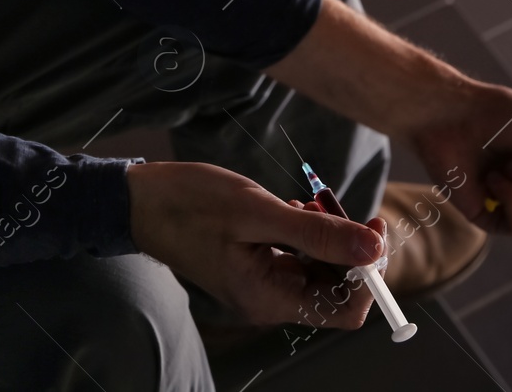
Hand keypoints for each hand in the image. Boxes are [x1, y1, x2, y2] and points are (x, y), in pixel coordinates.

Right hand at [125, 161, 386, 330]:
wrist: (137, 201)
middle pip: (334, 290)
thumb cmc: (189, 204)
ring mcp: (258, 284)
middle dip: (346, 249)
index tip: (371, 228)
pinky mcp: (251, 265)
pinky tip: (290, 208)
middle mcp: (267, 300)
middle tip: (337, 205)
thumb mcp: (257, 212)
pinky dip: (302, 233)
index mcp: (268, 298)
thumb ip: (317, 233)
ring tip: (306, 203)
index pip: (345, 310)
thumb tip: (373, 250)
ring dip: (323, 237)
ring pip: (316, 271)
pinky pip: (294, 259)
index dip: (368, 273)